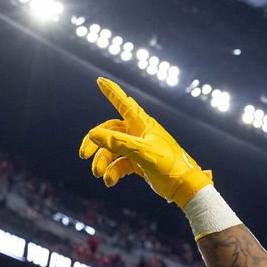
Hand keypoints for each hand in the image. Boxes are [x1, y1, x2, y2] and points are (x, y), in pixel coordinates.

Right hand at [79, 78, 212, 207]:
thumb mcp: (142, 152)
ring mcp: (138, 148)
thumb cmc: (168, 165)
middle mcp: (139, 133)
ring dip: (102, 161)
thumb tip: (93, 134)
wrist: (183, 186)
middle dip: (95, 142)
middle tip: (83, 155)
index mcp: (143, 124)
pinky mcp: (138, 163)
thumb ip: (118, 142)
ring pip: (112, 150)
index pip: (124, 103)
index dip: (112, 92)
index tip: (100, 80)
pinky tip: (109, 181)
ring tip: (98, 174)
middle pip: (110, 131)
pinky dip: (112, 171)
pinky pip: (119, 164)